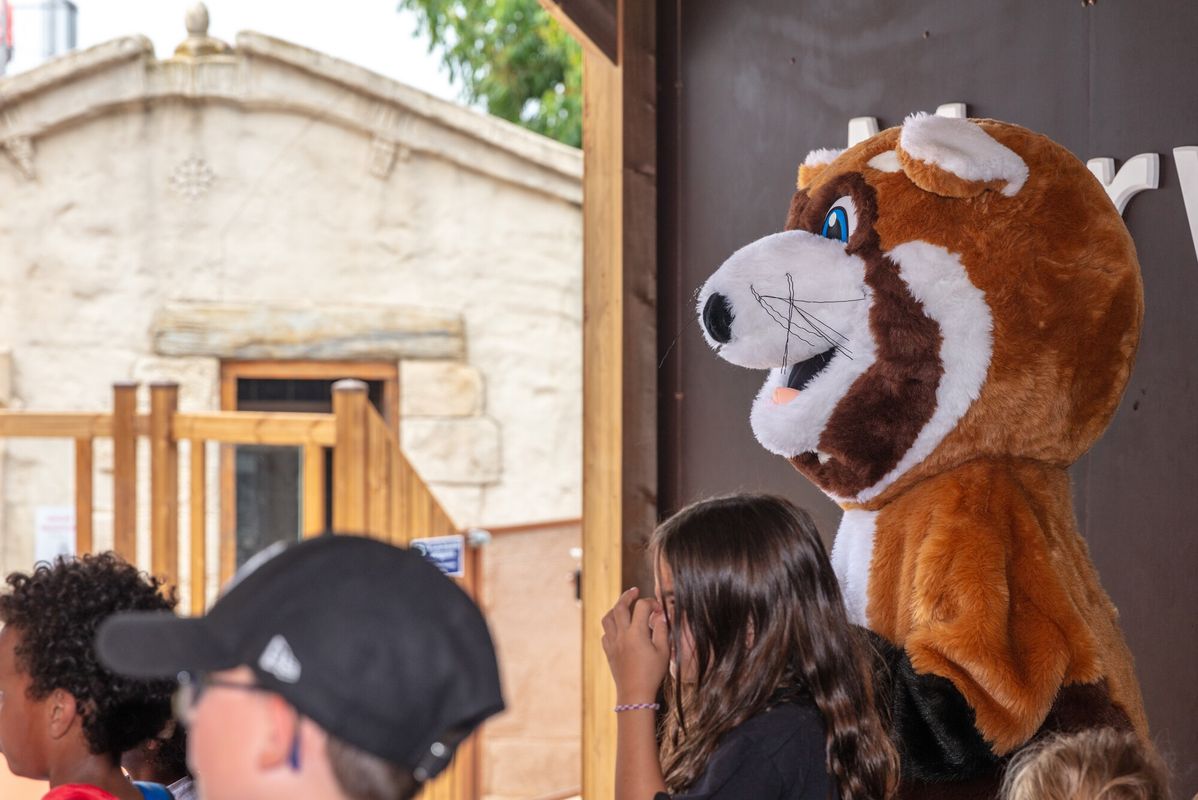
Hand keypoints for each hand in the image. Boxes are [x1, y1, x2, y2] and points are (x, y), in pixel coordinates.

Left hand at [601, 587, 669, 703]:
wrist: (634, 693)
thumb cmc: (652, 674)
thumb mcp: (663, 651)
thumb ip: (661, 630)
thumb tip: (660, 615)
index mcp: (636, 633)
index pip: (642, 606)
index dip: (651, 603)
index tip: (658, 609)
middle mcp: (622, 635)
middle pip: (620, 606)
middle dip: (627, 596)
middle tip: (634, 591)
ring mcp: (612, 643)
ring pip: (607, 618)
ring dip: (615, 609)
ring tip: (623, 606)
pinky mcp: (608, 652)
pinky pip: (605, 633)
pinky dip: (611, 627)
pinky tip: (619, 629)